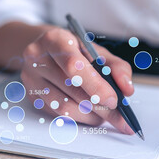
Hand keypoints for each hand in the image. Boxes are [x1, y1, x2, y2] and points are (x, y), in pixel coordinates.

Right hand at [20, 28, 134, 133]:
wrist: (45, 49)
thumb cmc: (74, 50)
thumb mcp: (96, 50)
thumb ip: (116, 67)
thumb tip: (127, 89)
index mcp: (55, 39)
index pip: (73, 65)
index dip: (95, 85)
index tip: (114, 100)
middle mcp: (37, 58)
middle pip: (71, 89)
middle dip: (101, 107)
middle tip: (121, 119)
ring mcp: (31, 79)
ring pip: (64, 107)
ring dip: (91, 116)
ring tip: (108, 116)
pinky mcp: (32, 96)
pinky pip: (59, 115)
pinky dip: (80, 118)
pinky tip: (92, 115)